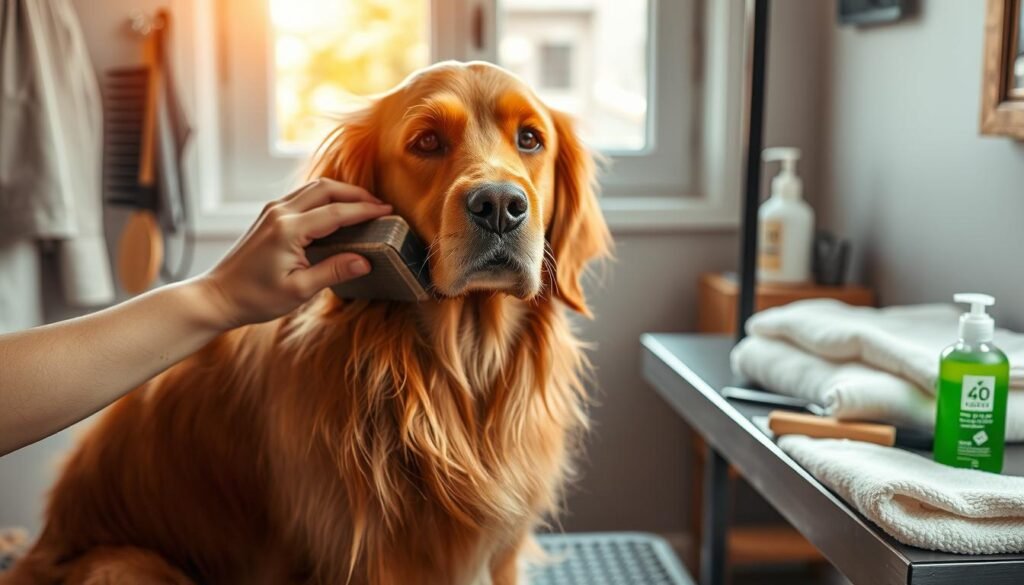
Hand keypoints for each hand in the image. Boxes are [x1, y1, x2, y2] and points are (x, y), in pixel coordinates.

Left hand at [197, 179, 391, 327]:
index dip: (365, 210)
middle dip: (356, 194)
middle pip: (326, 188)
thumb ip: (333, 272)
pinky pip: (303, 196)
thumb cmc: (255, 298)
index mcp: (288, 230)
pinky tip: (337, 210)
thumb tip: (365, 261)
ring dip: (341, 192)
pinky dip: (325, 198)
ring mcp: (272, 211)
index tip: (388, 211)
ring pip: (314, 188)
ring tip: (363, 205)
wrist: (219, 296)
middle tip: (379, 205)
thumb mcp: (298, 291)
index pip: (336, 212)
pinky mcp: (269, 215)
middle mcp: (279, 213)